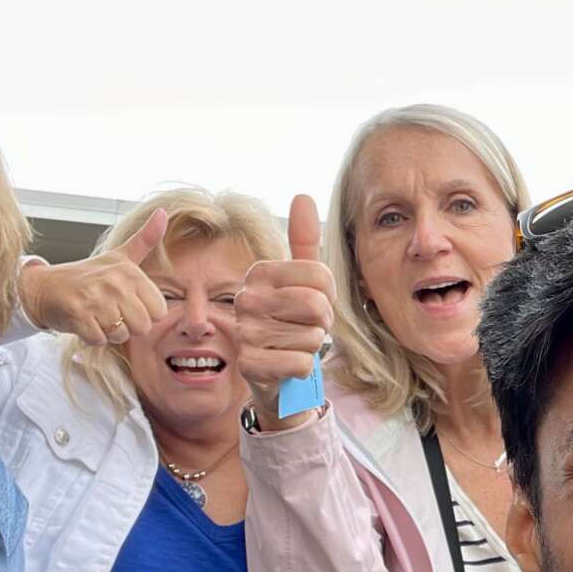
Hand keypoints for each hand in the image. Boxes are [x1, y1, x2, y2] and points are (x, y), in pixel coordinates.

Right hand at [18, 208, 169, 344]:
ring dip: (109, 332)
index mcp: (130, 271)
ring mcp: (95, 298)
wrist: (45, 286)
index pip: (159, 311)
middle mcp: (115, 282)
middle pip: (143, 327)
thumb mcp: (120, 255)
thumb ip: (145, 239)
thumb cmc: (88, 275)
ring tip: (97, 316)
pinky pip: (99, 340)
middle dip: (127, 326)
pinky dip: (91, 336)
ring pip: (121, 335)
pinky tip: (84, 321)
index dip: (144, 313)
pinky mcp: (78, 315)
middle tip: (110, 311)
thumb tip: (164, 212)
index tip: (127, 302)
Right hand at [234, 194, 334, 428]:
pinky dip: (303, 369)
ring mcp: (244, 332)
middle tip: (309, 330)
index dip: (328, 296)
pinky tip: (288, 367)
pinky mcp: (248, 365)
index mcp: (260, 273)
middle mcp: (246, 298)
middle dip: (323, 323)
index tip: (314, 306)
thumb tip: (303, 196)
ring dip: (312, 348)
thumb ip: (304, 243)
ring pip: (311, 336)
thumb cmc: (293, 325)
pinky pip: (301, 363)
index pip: (320, 276)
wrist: (277, 375)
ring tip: (295, 347)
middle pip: (315, 304)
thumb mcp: (303, 283)